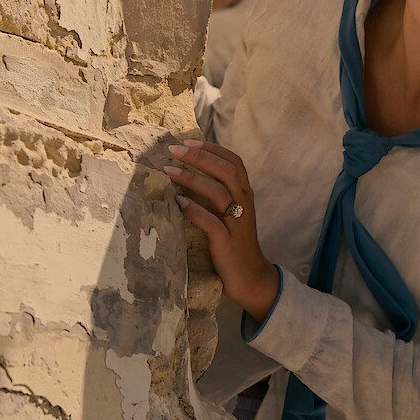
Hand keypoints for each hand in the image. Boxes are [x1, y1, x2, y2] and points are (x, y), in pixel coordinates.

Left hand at [165, 140, 278, 321]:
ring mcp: (236, 222)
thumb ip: (217, 194)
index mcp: (245, 194)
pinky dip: (194, 210)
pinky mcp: (227, 241)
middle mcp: (244, 204)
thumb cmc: (234, 242)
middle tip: (175, 150)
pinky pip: (211, 222)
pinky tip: (178, 203)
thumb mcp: (230, 213)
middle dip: (200, 157)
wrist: (250, 277)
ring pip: (218, 192)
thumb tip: (189, 175)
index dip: (213, 150)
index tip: (189, 142)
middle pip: (226, 171)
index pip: (234, 162)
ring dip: (192, 178)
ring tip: (169, 170)